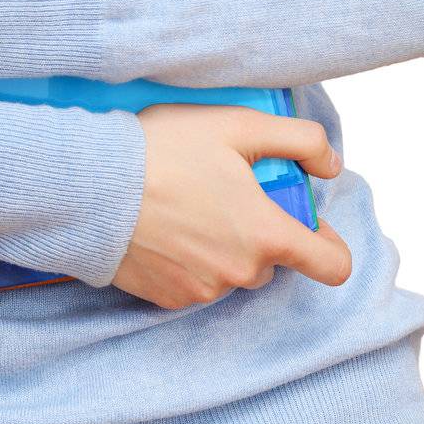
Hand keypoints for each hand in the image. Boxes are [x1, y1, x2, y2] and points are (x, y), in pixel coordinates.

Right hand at [111, 104, 350, 309]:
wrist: (93, 187)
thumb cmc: (164, 151)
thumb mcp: (236, 125)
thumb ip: (297, 140)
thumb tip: (331, 163)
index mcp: (266, 234)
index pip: (331, 265)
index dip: (329, 244)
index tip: (310, 224)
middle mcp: (241, 273)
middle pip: (272, 260)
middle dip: (258, 230)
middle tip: (224, 191)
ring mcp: (204, 290)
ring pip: (233, 270)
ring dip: (222, 245)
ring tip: (186, 203)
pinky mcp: (169, 299)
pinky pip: (196, 281)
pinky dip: (189, 259)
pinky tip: (165, 226)